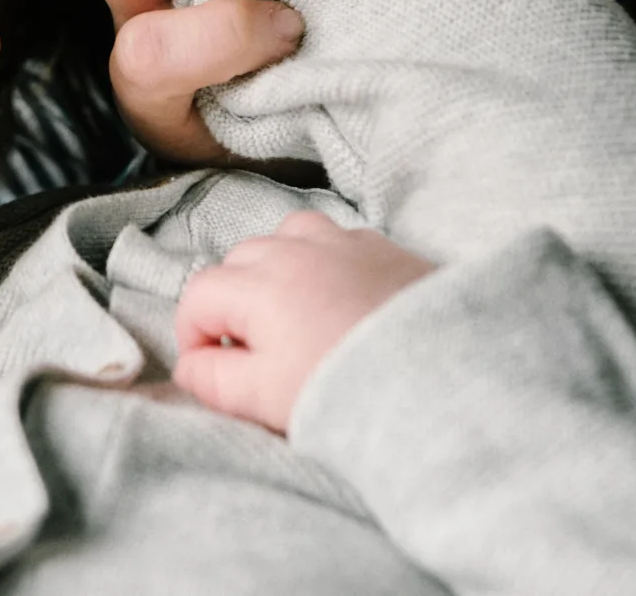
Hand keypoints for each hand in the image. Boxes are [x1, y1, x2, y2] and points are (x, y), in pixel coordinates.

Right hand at [173, 211, 433, 433]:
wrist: (446, 377)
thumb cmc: (350, 390)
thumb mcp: (267, 398)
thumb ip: (213, 380)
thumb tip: (189, 366)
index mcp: (258, 285)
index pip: (199, 295)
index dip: (195, 336)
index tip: (212, 370)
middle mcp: (295, 250)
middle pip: (239, 261)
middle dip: (234, 303)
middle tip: (256, 352)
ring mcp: (342, 242)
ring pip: (286, 238)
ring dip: (278, 271)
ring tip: (294, 317)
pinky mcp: (383, 248)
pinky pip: (336, 240)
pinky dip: (324, 263)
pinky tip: (340, 300)